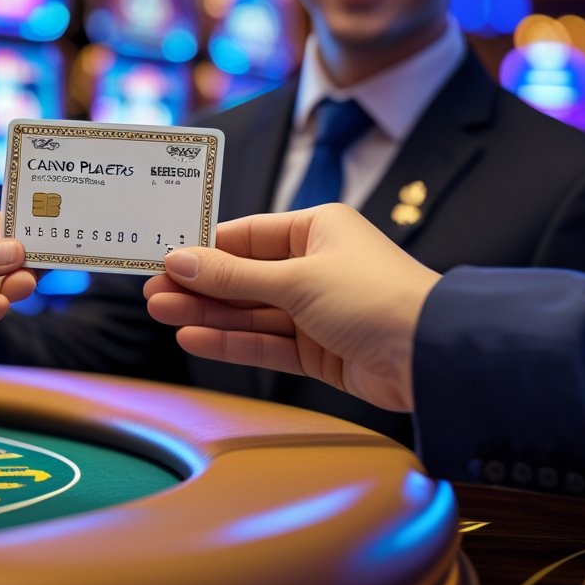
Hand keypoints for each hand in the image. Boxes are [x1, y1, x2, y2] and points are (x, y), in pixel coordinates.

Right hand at [143, 204, 439, 411]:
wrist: (431, 355)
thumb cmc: (375, 297)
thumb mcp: (297, 279)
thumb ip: (234, 276)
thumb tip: (180, 261)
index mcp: (317, 230)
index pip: (247, 236)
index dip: (204, 249)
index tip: (163, 259)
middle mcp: (315, 266)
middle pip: (244, 276)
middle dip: (199, 285)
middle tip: (152, 294)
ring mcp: (316, 311)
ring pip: (251, 311)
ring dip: (208, 313)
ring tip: (162, 314)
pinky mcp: (318, 350)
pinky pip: (266, 342)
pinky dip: (232, 341)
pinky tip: (194, 337)